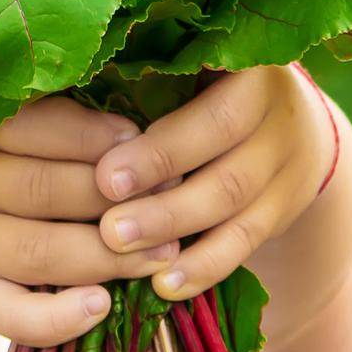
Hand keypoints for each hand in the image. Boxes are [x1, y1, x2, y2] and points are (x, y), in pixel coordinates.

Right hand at [0, 98, 180, 345]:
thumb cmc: (36, 162)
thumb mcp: (49, 133)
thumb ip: (85, 131)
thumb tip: (146, 145)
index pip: (30, 126)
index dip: (93, 137)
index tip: (141, 143)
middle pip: (39, 190)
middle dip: (114, 201)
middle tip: (172, 203)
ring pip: (35, 252)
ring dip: (106, 257)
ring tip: (160, 254)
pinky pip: (12, 315)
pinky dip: (59, 318)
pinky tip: (101, 306)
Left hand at [95, 66, 338, 300]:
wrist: (283, 115)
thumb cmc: (200, 84)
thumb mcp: (182, 69)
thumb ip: (139, 85)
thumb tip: (63, 117)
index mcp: (245, 66)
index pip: (210, 115)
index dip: (159, 152)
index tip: (106, 179)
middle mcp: (277, 108)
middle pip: (224, 168)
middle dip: (163, 205)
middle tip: (109, 230)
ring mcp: (288, 160)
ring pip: (234, 206)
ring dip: (177, 235)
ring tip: (128, 257)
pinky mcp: (286, 204)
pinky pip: (246, 241)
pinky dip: (206, 267)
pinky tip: (166, 285)